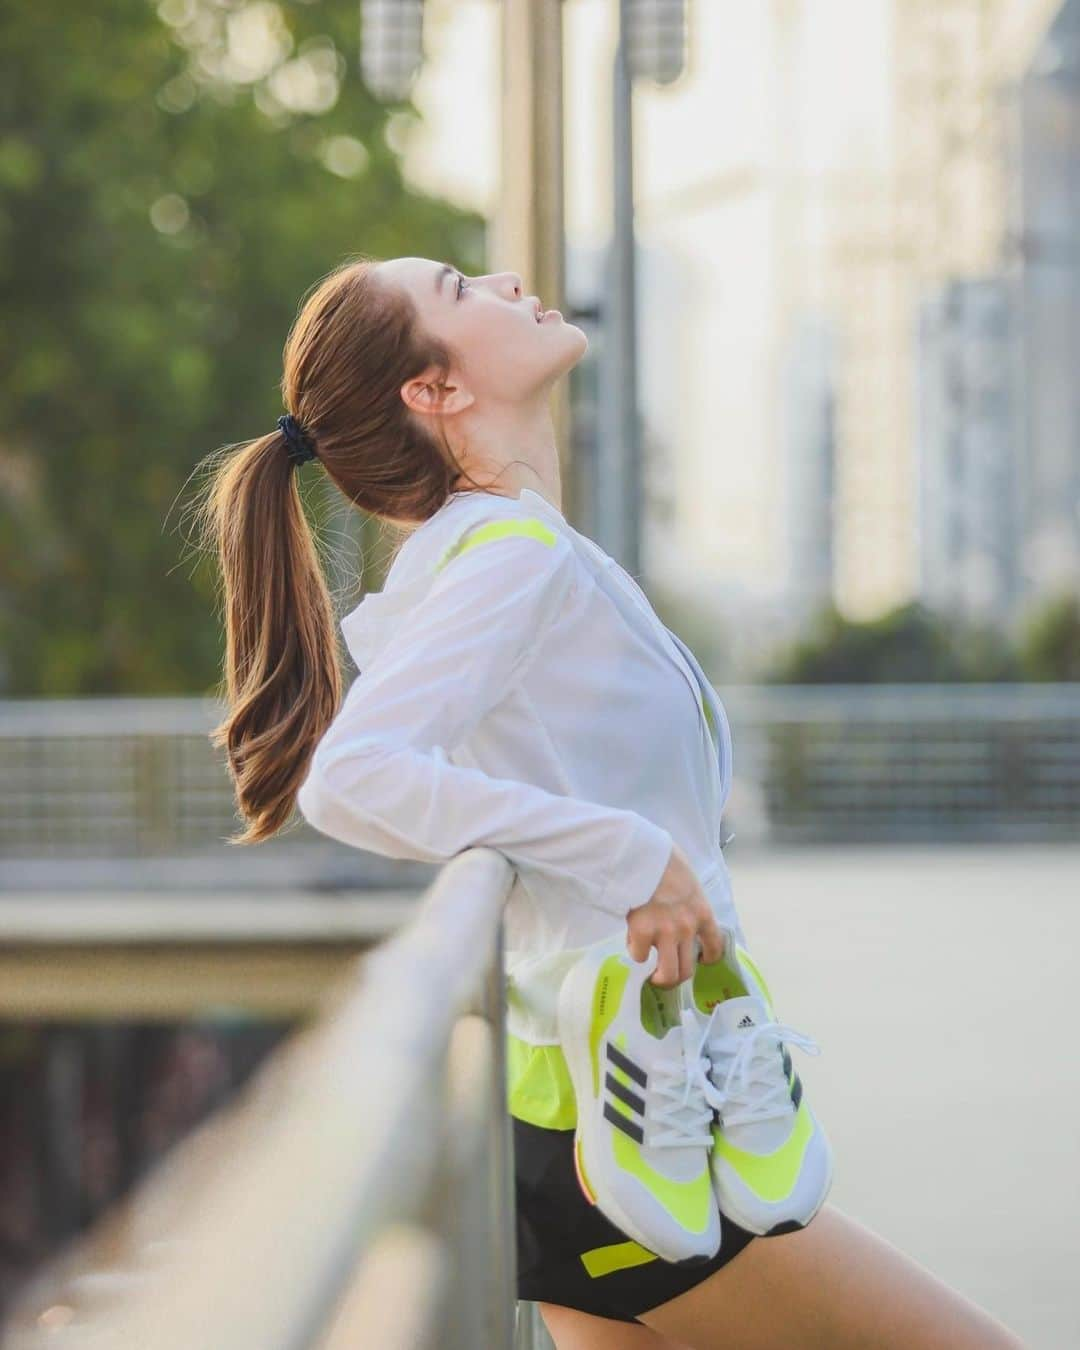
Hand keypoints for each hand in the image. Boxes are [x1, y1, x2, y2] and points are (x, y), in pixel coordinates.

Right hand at [625, 841, 726, 987]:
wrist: (641, 854)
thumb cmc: (664, 858)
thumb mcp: (688, 878)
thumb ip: (688, 899)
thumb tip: (680, 904)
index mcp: (702, 912)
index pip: (715, 945)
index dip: (709, 957)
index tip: (701, 959)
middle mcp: (688, 928)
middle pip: (688, 969)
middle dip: (678, 977)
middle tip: (667, 975)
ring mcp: (666, 933)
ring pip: (667, 973)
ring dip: (659, 977)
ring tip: (651, 975)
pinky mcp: (643, 933)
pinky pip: (640, 955)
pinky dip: (636, 951)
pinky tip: (632, 941)